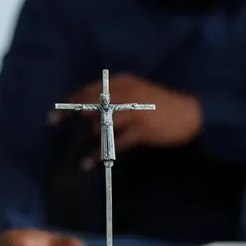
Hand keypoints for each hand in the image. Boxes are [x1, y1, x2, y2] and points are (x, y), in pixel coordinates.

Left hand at [51, 74, 202, 167]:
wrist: (192, 114)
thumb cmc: (163, 105)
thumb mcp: (138, 94)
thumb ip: (115, 99)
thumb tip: (89, 113)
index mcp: (124, 83)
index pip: (91, 89)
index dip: (71, 100)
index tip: (55, 111)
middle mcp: (127, 94)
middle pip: (92, 102)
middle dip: (70, 113)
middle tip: (53, 124)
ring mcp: (134, 111)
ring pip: (102, 122)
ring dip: (89, 135)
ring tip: (79, 148)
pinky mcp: (142, 130)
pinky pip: (115, 143)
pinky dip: (100, 153)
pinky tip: (90, 162)